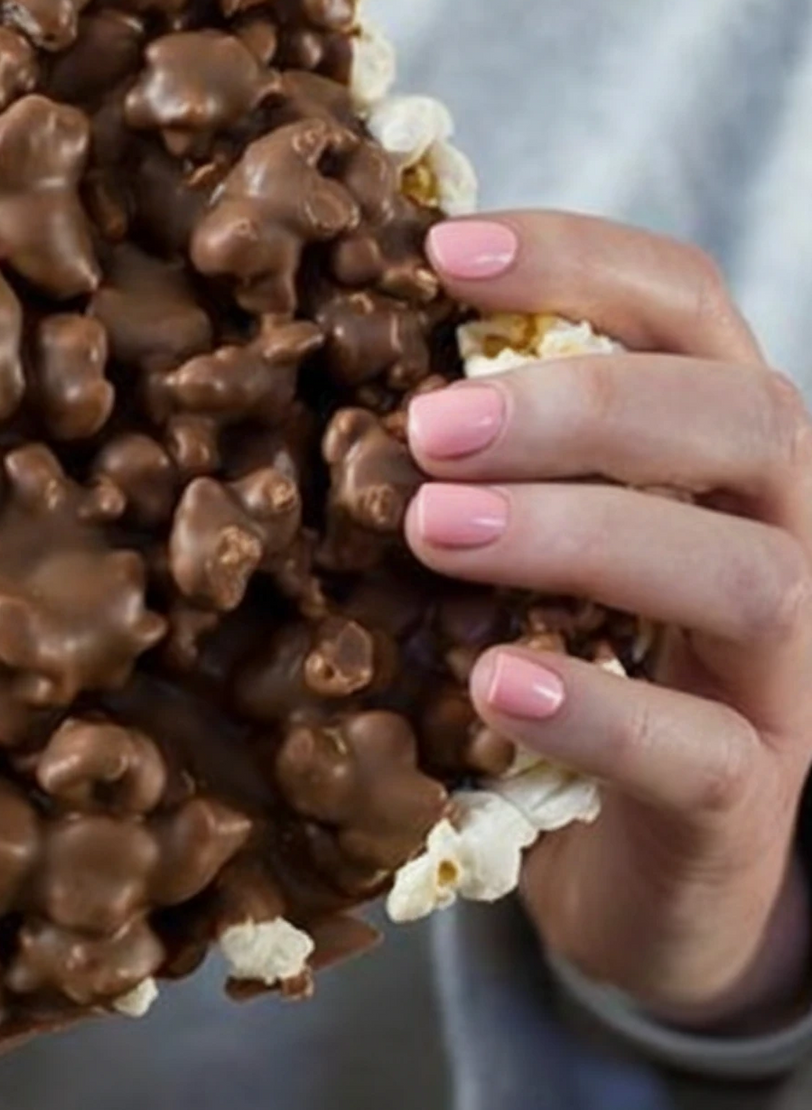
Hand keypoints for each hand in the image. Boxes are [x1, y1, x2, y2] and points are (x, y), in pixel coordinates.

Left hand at [405, 213, 811, 1030]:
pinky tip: (494, 682)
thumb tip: (340, 348)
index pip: (686, 307)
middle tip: (427, 425)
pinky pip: (701, 749)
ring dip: (579, 532)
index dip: (577, 261)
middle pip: (738, 420)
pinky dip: (597, 708)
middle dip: (580, 404)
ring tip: (435, 528)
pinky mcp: (744, 798)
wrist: (638, 855)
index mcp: (710, 450)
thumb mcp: (522, 534)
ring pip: (740, 572)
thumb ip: (475, 452)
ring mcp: (776, 673)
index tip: (443, 254)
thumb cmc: (562, 658)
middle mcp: (773, 535)